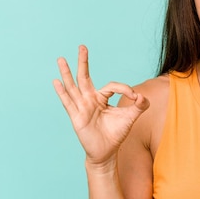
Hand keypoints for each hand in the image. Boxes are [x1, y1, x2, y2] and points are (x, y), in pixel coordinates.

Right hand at [53, 45, 149, 165]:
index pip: (112, 86)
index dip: (125, 89)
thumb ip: (139, 106)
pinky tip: (56, 82)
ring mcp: (82, 107)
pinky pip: (68, 103)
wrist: (106, 152)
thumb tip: (143, 95)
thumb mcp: (130, 118)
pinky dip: (62, 92)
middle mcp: (90, 100)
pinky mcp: (77, 117)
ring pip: (73, 87)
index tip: (135, 97)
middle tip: (82, 46)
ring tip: (61, 59)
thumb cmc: (116, 134)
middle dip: (84, 62)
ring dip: (67, 73)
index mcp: (102, 98)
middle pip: (85, 77)